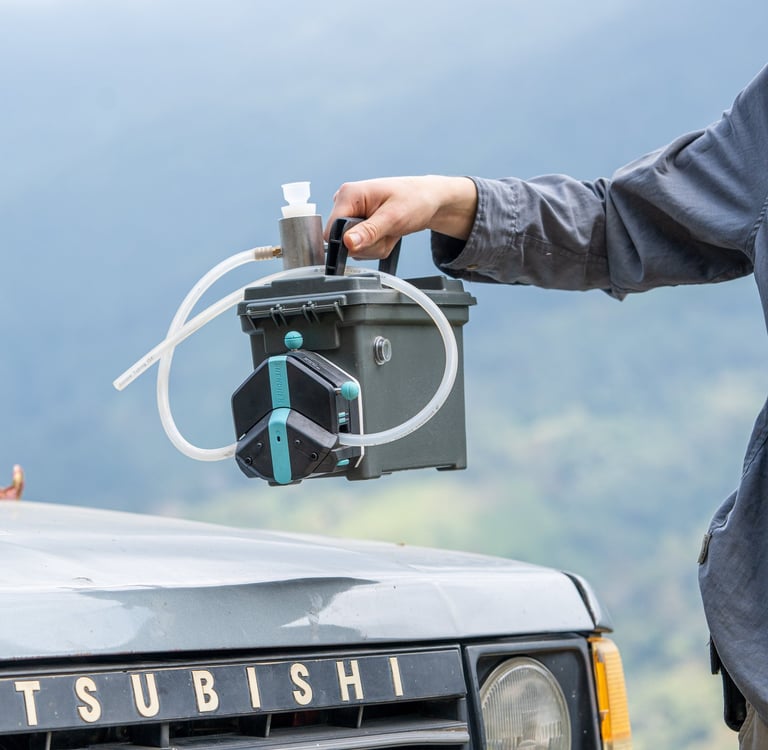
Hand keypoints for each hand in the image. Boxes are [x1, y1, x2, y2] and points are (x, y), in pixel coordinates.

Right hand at [325, 176, 477, 259]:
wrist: (428, 200)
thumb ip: (369, 232)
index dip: (349, 242)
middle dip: (368, 245)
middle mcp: (346, 204)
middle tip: (388, 233)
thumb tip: (348, 243)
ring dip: (375, 247)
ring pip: (353, 248)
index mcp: (349, 195)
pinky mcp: (359, 225)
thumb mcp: (393, 217)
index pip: (331, 231)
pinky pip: (362, 247)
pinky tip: (388, 234)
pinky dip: (377, 246)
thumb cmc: (415, 200)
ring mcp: (352, 215)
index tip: (371, 239)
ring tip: (390, 231)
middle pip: (343, 242)